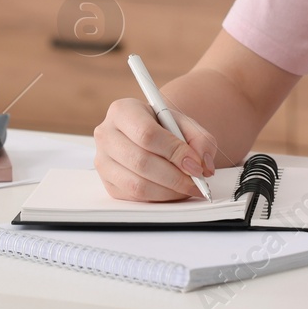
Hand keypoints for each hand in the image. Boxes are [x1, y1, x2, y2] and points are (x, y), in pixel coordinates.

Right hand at [93, 97, 219, 201]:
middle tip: (197, 181)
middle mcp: (107, 134)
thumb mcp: (185, 124)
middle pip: (141, 161)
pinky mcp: (108, 183)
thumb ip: (200, 139)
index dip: (174, 152)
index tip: (196, 164)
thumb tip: (203, 165)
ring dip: (169, 190)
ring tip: (189, 187)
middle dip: (175, 176)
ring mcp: (103, 161)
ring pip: (137, 184)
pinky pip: (135, 197)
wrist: (150, 134)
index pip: (147, 134)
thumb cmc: (165, 127)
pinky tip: (175, 191)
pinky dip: (160, 198)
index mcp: (123, 110)